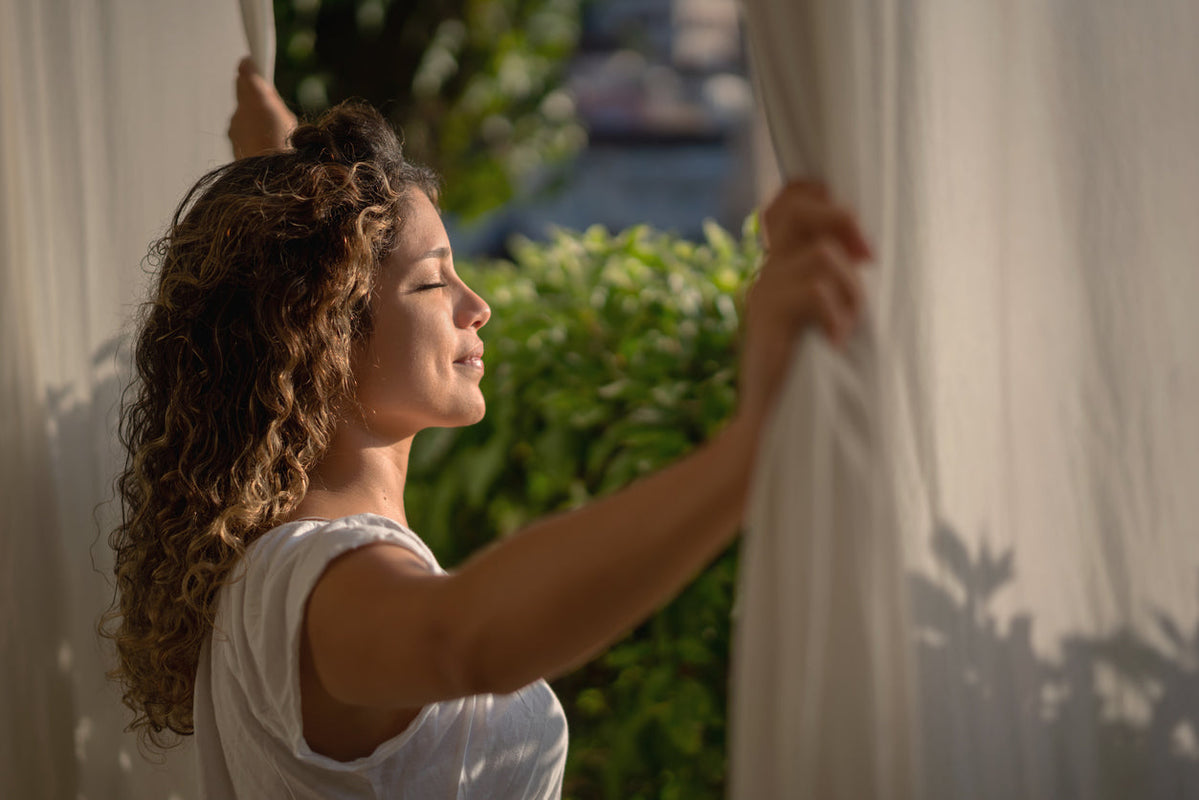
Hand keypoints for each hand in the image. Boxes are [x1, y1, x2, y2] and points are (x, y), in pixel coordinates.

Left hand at [228, 57, 297, 158]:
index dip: (249, 66)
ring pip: (241, 112)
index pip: (246, 73)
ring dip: (251, 114)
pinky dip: (249, 130)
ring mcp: (234, 126)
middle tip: (263, 93)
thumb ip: (272, 101)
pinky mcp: (232, 141)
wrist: (270, 177)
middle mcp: (240, 109)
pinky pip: (240, 129)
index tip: (252, 61)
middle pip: (241, 91)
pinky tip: (262, 141)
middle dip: (250, 90)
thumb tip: (263, 91)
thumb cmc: (285, 147)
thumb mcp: (287, 118)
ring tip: (268, 127)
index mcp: (255, 99)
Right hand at [737, 180, 872, 428]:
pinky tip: (837, 344)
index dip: (821, 196)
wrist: (778, 429)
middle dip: (842, 220)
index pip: (790, 199)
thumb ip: (841, 280)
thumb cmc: (820, 378)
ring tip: (851, 328)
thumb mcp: (835, 317)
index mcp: (783, 266)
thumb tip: (874, 253)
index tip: (858, 241)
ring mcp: (763, 293)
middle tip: (869, 259)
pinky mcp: (766, 319)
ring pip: (820, 255)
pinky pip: (815, 290)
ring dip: (852, 289)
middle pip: (796, 206)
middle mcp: (768, 272)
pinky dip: (838, 315)